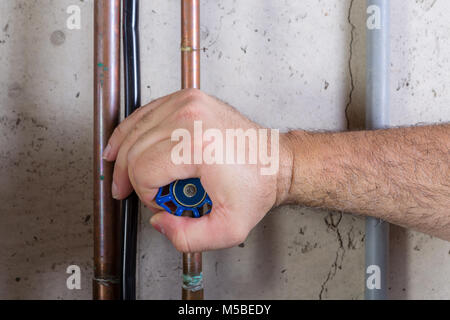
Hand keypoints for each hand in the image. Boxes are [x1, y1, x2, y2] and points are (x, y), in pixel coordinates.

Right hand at [103, 89, 291, 251]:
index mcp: (199, 145)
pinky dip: (131, 132)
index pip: (144, 171)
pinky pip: (145, 114)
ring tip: (123, 175)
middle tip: (144, 194)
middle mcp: (190, 117)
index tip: (163, 203)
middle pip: (134, 150)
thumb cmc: (256, 186)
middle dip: (132, 179)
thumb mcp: (228, 228)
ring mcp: (188, 103)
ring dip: (124, 156)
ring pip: (134, 131)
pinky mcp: (187, 98)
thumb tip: (159, 221)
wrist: (273, 161)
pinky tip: (122, 145)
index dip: (147, 195)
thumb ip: (188, 238)